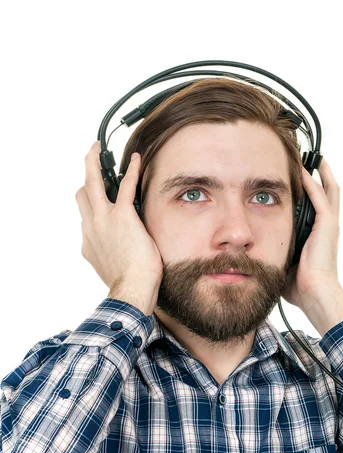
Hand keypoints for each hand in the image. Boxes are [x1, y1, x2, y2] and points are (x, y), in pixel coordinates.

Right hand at [75, 141, 163, 310]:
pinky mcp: (122, 216)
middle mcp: (91, 227)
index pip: (85, 217)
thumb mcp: (110, 269)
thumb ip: (108, 255)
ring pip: (91, 183)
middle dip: (84, 178)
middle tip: (90, 162)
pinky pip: (126, 185)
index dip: (92, 208)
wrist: (132, 289)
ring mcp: (104, 220)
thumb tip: (117, 253)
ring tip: (97, 150)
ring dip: (93, 164)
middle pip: (81, 195)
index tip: (99, 202)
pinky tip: (138, 159)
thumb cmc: (127, 284)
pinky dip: (132, 170)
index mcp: (89, 242)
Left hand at [282, 158, 340, 310]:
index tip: (297, 181)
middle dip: (319, 176)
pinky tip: (304, 172)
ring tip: (312, 158)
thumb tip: (251, 252)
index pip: (315, 207)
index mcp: (317, 236)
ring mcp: (328, 225)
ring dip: (320, 173)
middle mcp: (326, 228)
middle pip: (326, 194)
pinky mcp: (327, 225)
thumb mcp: (282, 262)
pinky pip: (321, 198)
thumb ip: (273, 252)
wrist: (314, 293)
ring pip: (328, 190)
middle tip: (311, 161)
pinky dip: (313, 183)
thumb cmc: (299, 286)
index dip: (309, 192)